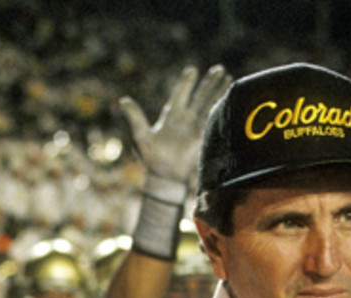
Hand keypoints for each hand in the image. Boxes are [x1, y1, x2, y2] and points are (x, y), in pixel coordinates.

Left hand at [119, 64, 230, 182]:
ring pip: (209, 104)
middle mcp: (185, 119)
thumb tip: (122, 100)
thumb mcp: (141, 135)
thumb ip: (135, 116)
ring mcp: (195, 127)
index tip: (193, 69)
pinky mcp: (203, 136)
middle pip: (200, 96)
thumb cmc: (151, 158)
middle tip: (219, 69)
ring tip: (228, 78)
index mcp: (171, 115)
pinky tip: (228, 98)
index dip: (187, 82)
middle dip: (210, 83)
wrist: (165, 176)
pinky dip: (220, 108)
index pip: (181, 93)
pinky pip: (213, 119)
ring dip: (218, 92)